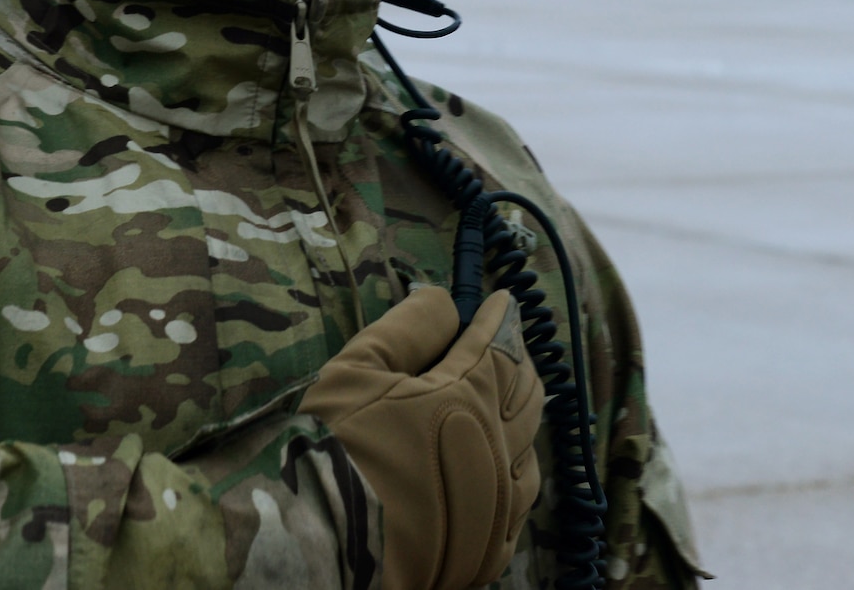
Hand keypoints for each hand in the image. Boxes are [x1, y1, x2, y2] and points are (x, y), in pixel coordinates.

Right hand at [301, 286, 544, 589]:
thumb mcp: (355, 373)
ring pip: (529, 450)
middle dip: (515, 364)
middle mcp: (499, 450)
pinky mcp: (491, 550)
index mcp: (472, 400)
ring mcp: (500, 505)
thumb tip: (444, 303)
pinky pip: (519, 503)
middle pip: (525, 396)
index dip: (500, 320)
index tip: (503, 301)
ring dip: (517, 421)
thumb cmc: (335, 453)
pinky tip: (499, 470)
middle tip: (504, 348)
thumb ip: (405, 329)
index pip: (499, 346)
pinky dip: (513, 473)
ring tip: (503, 407)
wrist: (325, 545)